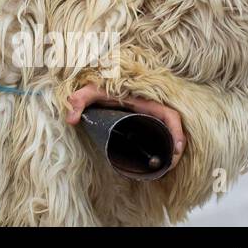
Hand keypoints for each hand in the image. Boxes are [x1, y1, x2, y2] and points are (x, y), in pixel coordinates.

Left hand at [65, 83, 185, 167]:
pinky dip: (163, 146)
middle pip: (173, 128)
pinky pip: (160, 133)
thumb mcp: (91, 90)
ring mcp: (149, 116)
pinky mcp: (145, 122)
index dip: (177, 132)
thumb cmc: (99, 84)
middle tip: (168, 166)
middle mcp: (151, 109)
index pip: (170, 115)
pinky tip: (156, 158)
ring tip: (163, 167)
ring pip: (168, 133)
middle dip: (175, 148)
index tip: (177, 149)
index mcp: (146, 101)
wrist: (101, 80)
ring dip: (170, 149)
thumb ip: (79, 100)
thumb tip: (70, 120)